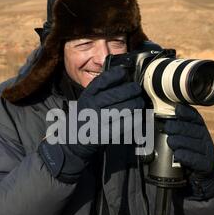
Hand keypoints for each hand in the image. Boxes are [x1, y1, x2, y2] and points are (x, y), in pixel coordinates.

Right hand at [39, 66, 144, 182]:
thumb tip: (122, 78)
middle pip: (115, 95)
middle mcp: (90, 107)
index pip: (101, 82)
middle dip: (130, 90)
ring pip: (121, 109)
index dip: (114, 75)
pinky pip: (123, 125)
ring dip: (135, 104)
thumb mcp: (87, 100)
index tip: (123, 73)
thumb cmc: (84, 117)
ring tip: (139, 102)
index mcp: (86, 96)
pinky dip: (133, 119)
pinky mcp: (104, 135)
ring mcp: (97, 121)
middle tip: (137, 89)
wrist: (74, 141)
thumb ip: (100, 90)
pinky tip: (137, 115)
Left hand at [164, 103, 213, 177]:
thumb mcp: (185, 138)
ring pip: (194, 144)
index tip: (177, 109)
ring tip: (171, 141)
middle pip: (193, 130)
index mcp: (200, 129)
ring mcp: (207, 152)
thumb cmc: (190, 152)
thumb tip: (162, 117)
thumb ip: (176, 127)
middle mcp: (205, 138)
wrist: (204, 172)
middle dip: (179, 127)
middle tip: (167, 128)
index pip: (195, 118)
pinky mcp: (206, 164)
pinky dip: (185, 156)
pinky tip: (178, 154)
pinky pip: (196, 159)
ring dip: (180, 142)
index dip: (187, 113)